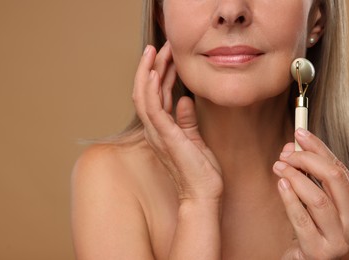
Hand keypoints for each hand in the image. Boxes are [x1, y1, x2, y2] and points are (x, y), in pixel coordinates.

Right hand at [132, 42, 222, 201]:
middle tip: (160, 47)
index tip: (168, 56)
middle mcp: (155, 130)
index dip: (160, 75)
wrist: (204, 194)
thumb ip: (187, 121)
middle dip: (152, 67)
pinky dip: (151, 90)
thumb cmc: (201, 172)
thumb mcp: (195, 141)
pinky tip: (153, 73)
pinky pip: (153, 110)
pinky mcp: (166, 138)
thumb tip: (184, 100)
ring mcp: (158, 134)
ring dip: (148, 72)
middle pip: (146, 92)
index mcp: (162, 130)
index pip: (157, 96)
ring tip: (154, 51)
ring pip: (144, 97)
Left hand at [273, 128, 348, 258]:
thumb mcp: (310, 195)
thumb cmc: (309, 224)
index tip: (299, 132)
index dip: (318, 147)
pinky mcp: (318, 250)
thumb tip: (289, 148)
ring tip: (278, 167)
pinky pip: (302, 219)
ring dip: (295, 177)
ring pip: (318, 198)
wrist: (306, 259)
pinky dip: (289, 198)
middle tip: (285, 155)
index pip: (338, 167)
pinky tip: (280, 185)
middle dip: (307, 160)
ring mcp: (338, 237)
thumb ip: (304, 172)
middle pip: (334, 178)